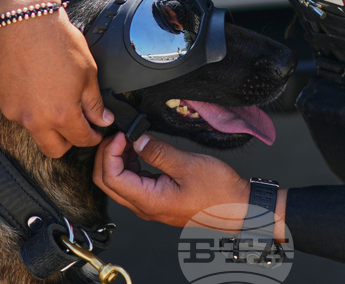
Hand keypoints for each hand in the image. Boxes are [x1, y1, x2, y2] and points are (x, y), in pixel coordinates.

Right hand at [0, 0, 113, 157]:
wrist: (24, 19)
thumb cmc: (57, 41)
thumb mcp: (88, 71)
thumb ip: (94, 102)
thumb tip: (102, 120)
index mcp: (61, 114)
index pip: (81, 140)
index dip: (93, 137)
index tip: (95, 132)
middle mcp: (34, 119)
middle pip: (53, 149)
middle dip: (68, 141)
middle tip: (75, 125)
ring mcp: (12, 111)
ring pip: (33, 128)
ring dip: (44, 119)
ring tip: (51, 93)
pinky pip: (14, 109)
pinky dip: (24, 103)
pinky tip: (31, 82)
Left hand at [93, 132, 250, 228]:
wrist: (237, 209)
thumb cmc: (219, 194)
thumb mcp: (188, 165)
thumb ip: (158, 152)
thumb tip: (137, 139)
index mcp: (149, 200)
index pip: (111, 177)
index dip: (110, 153)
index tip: (122, 135)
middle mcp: (145, 207)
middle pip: (107, 182)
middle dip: (108, 155)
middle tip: (120, 135)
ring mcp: (150, 205)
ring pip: (118, 183)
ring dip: (118, 160)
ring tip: (131, 140)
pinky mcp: (157, 200)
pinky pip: (133, 184)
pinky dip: (130, 166)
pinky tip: (141, 151)